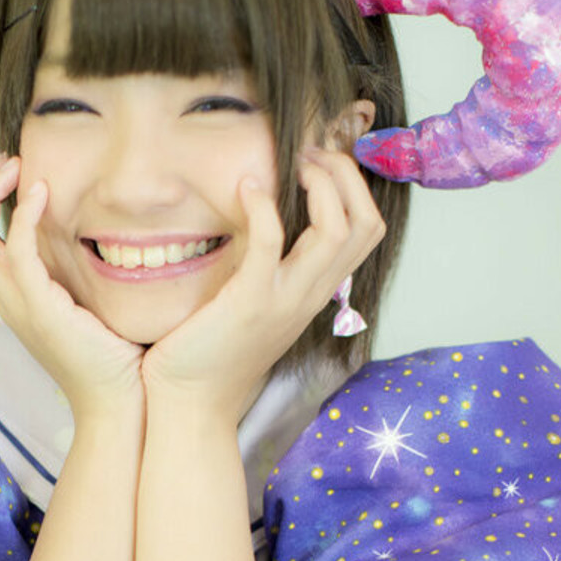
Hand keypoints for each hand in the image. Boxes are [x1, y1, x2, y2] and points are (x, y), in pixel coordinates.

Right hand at [0, 156, 145, 424]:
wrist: (119, 401)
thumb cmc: (112, 354)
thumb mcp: (83, 299)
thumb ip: (72, 266)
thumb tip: (88, 229)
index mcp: (8, 292)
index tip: (13, 168)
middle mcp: (2, 296)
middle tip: (9, 159)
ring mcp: (15, 303)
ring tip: (17, 166)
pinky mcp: (40, 308)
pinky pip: (16, 251)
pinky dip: (23, 215)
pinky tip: (42, 190)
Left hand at [141, 147, 384, 422]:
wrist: (192, 406)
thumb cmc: (212, 353)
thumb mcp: (258, 305)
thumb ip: (274, 271)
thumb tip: (270, 226)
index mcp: (316, 292)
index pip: (367, 231)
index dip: (356, 186)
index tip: (321, 162)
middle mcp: (312, 294)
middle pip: (366, 223)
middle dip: (347, 174)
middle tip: (311, 154)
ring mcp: (286, 298)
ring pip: (339, 229)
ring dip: (322, 182)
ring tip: (294, 162)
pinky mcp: (250, 302)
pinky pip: (272, 243)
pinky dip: (265, 206)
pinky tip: (247, 187)